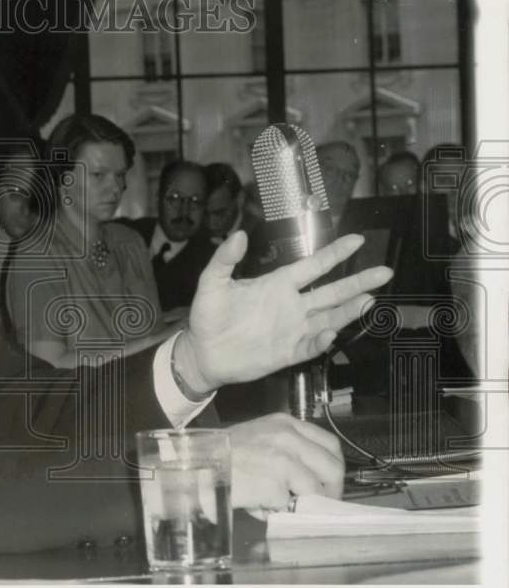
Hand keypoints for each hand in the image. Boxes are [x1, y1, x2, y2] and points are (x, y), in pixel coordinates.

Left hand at [174, 231, 391, 393]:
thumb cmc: (208, 316)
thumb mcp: (212, 283)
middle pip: (332, 291)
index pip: (313, 266)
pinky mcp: (288, 353)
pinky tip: (332, 333)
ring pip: (329, 318)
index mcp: (277, 284)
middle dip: (358, 282)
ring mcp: (292, 329)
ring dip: (349, 310)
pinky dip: (322, 341)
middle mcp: (292, 305)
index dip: (335, 254)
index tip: (358, 240)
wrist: (202, 352)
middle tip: (385, 272)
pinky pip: (311, 346)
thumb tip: (239, 234)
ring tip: (370, 300)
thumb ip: (225, 259)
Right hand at [228, 413, 343, 516]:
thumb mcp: (258, 437)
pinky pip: (290, 505)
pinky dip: (279, 510)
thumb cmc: (222, 455)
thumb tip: (308, 479)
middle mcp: (288, 438)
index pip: (329, 443)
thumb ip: (286, 450)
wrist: (198, 465)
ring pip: (316, 489)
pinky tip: (260, 505)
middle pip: (332, 466)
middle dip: (330, 489)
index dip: (332, 466)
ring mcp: (284, 460)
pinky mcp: (276, 483)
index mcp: (285, 424)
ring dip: (303, 503)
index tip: (327, 481)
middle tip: (318, 502)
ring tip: (283, 505)